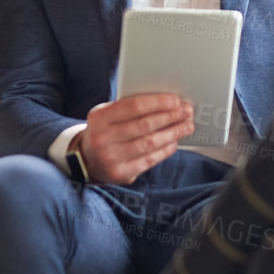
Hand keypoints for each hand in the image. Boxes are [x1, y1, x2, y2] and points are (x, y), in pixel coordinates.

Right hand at [76, 93, 193, 184]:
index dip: (158, 102)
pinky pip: (149, 160)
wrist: (86, 159)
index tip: (176, 100)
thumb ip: (129, 107)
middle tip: (187, 112)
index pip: (134, 106)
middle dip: (170, 117)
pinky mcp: (121, 173)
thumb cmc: (105, 131)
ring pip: (150, 143)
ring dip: (172, 133)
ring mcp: (111, 157)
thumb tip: (166, 102)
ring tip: (186, 126)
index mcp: (99, 117)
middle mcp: (103, 137)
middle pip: (144, 125)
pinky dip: (166, 149)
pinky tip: (174, 142)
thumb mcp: (107, 115)